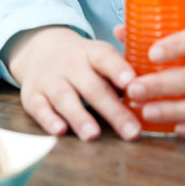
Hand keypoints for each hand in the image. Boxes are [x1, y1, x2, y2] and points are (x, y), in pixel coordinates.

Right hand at [6, 26, 141, 140]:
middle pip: (92, 87)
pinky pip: (39, 108)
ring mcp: (50, 79)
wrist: (41, 50)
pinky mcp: (32, 96)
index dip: (118, 69)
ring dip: (79, 117)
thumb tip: (152, 92)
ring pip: (64, 97)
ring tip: (94, 135)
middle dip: (113, 110)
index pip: (106, 57)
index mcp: (92, 52)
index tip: (132, 83)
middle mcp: (70, 63)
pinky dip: (48, 120)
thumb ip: (123, 73)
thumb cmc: (84, 62)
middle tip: (132, 131)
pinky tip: (60, 131)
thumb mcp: (101, 57)